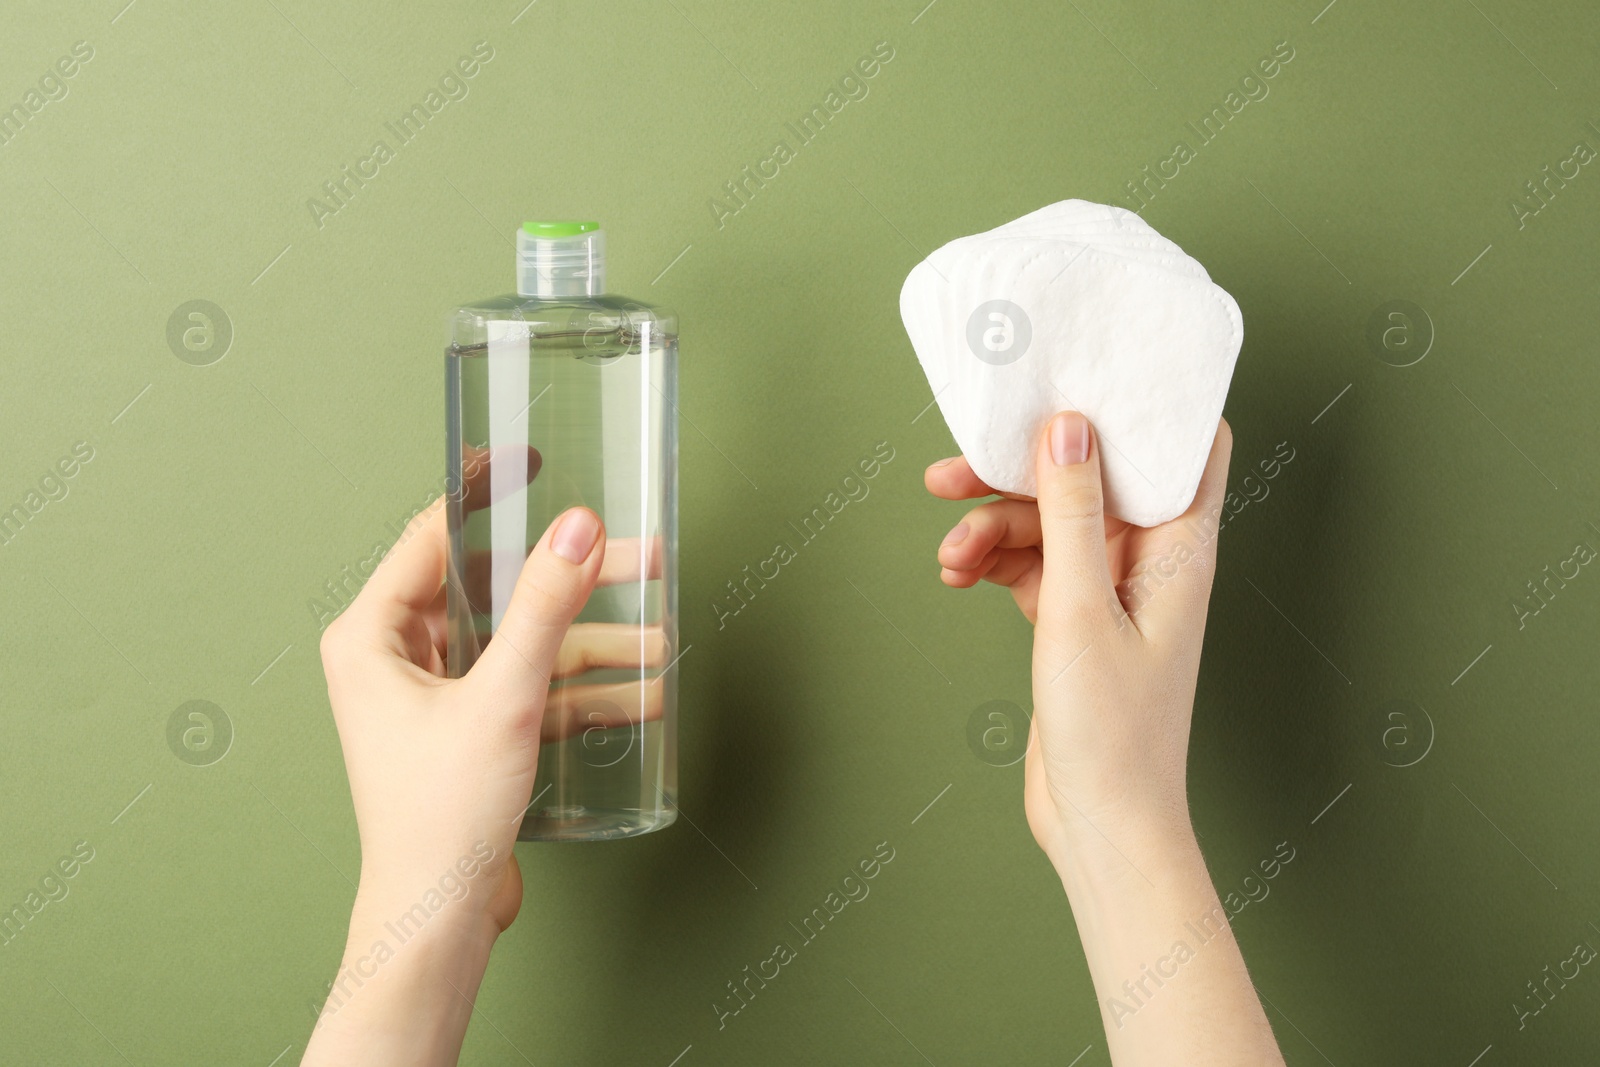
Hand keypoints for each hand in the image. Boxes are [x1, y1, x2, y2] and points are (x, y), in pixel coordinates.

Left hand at [303, 499, 608, 1064]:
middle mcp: (398, 657)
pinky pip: (532, 687)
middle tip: (638, 557)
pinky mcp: (471, 731)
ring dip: (593, 642)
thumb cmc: (439, 816)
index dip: (488, 492)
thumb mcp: (503, 698)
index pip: (433, 534)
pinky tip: (643, 692)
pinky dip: (582, 688)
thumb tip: (578, 529)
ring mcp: (437, 696)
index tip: (532, 460)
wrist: (439, 919)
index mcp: (373, 634)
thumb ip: (544, 608)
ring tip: (660, 640)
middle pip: (497, 590)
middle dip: (573, 581)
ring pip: (524, 642)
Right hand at [925, 413, 1232, 860]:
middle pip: (1089, 478)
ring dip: (992, 527)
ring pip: (1048, 522)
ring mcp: (1112, 588)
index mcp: (1180, 547)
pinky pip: (1030, 565)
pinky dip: (991, 563)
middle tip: (955, 470)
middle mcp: (1152, 558)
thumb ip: (1074, 513)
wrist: (1101, 826)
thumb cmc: (1114, 732)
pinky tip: (955, 575)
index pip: (1186, 443)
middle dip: (1021, 470)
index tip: (1084, 371)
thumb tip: (1070, 426)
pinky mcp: (1075, 618)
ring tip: (950, 555)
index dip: (1145, 401)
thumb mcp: (1081, 610)